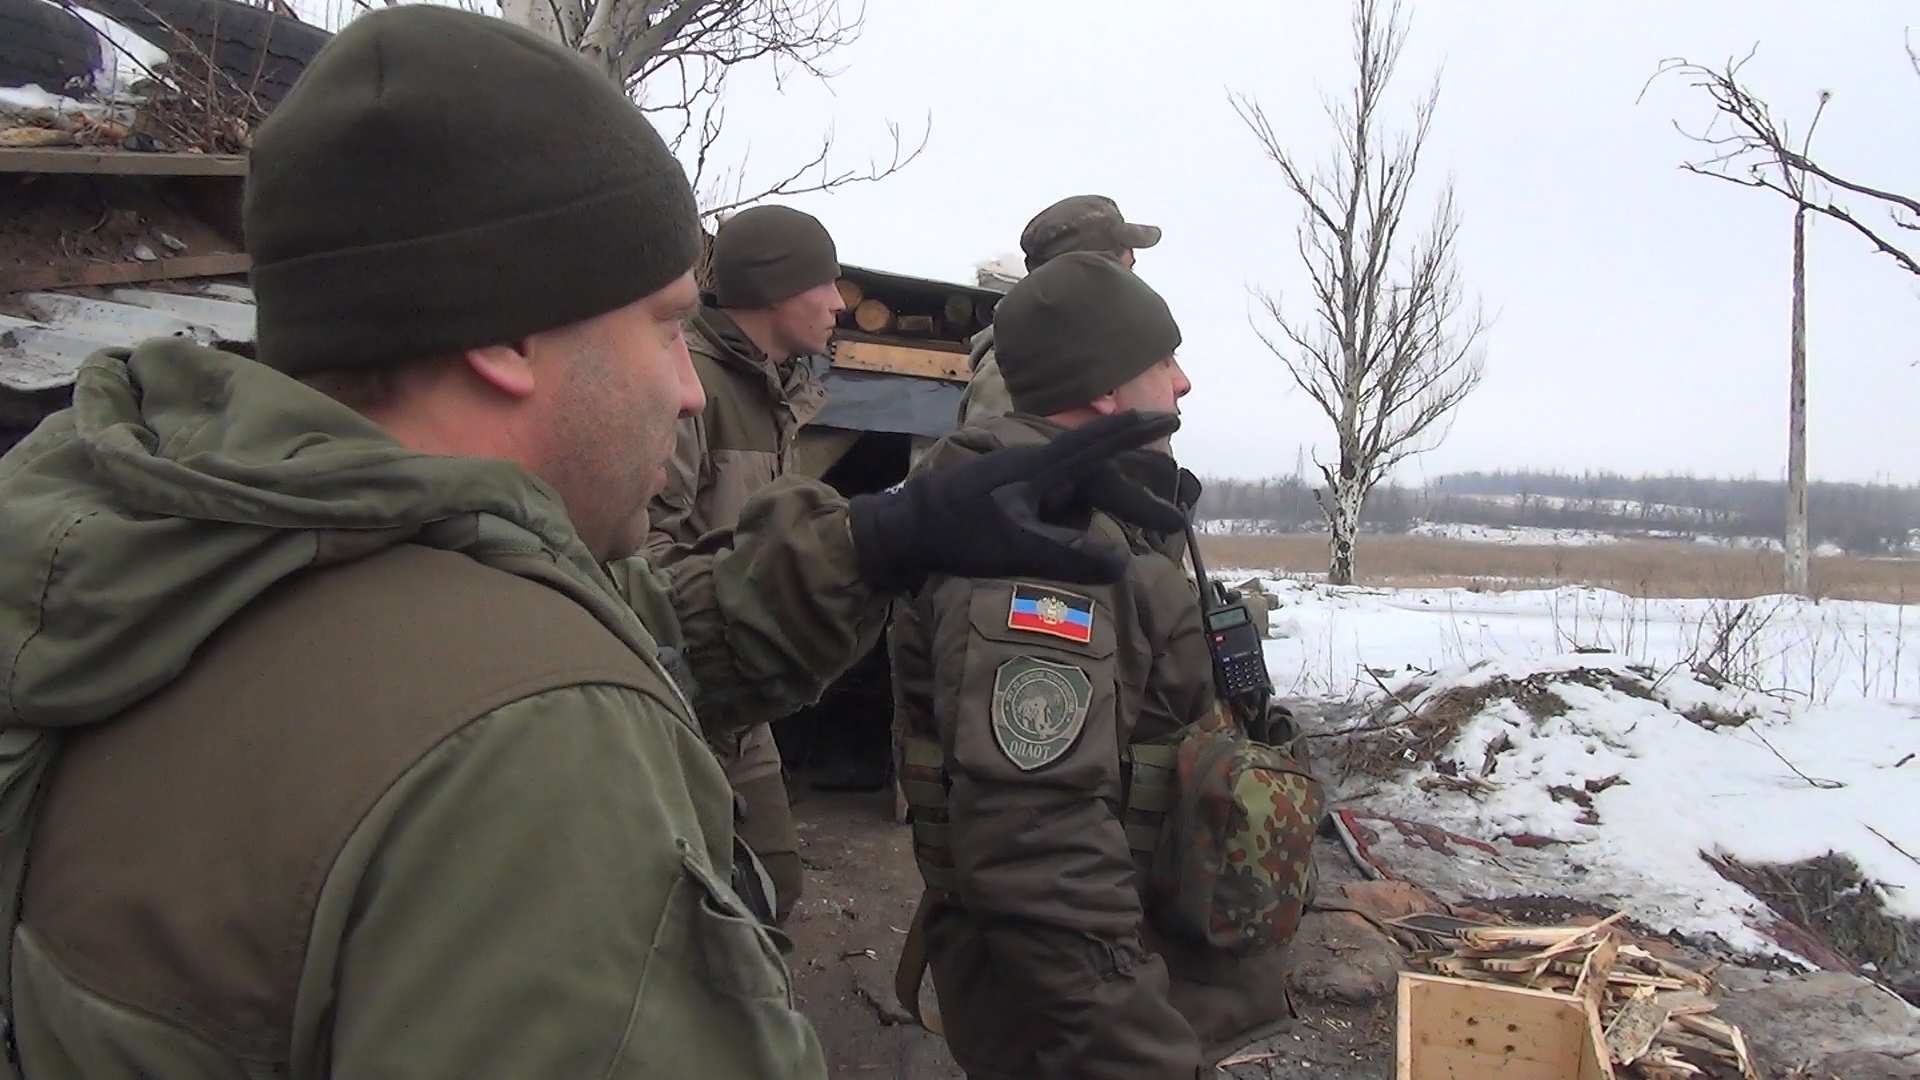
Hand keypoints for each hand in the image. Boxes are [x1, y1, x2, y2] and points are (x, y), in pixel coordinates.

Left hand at [847, 411, 1185, 592]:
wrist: (902, 529)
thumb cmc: (956, 534)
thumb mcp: (1015, 549)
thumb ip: (1068, 555)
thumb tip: (1123, 565)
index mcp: (1040, 467)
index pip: (1099, 443)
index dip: (1137, 431)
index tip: (1172, 417)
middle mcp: (1035, 466)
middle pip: (1098, 474)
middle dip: (1136, 497)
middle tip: (1172, 522)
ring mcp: (1021, 479)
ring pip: (1079, 488)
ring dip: (1109, 505)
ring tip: (1135, 530)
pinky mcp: (1010, 495)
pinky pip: (1060, 500)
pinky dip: (1081, 515)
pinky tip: (1083, 535)